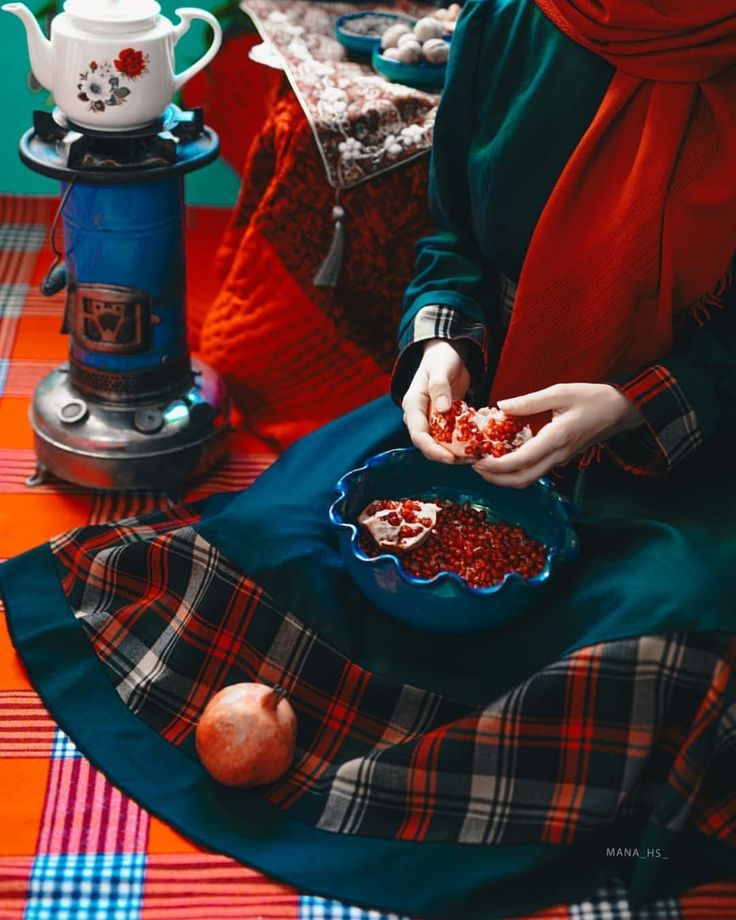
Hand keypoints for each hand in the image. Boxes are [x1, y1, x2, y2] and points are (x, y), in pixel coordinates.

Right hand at [402, 339, 470, 463]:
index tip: (451, 458)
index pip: (418, 435)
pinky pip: (450, 438)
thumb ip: (440, 387)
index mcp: (413, 405)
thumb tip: (442, 409)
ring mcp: (430, 420)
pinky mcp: (443, 421)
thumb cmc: (442, 358)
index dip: (433, 450)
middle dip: (447, 456)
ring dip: (456, 453)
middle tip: (470, 460)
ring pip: (439, 444)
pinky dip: (462, 444)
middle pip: (428, 445)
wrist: (446, 353)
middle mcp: (418, 416)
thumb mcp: (441, 368)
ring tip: (476, 456)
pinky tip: (478, 446)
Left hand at [472, 383, 642, 487]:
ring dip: (505, 477)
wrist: (622, 410)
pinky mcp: (562, 458)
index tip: (478, 461)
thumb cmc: (594, 398)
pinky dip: (517, 470)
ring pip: (529, 479)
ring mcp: (561, 459)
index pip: (521, 461)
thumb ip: (529, 402)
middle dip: (496, 479)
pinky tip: (505, 457)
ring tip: (486, 464)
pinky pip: (536, 471)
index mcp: (556, 439)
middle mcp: (558, 455)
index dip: (496, 466)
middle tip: (475, 466)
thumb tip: (501, 406)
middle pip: (523, 480)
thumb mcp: (561, 392)